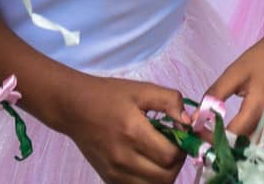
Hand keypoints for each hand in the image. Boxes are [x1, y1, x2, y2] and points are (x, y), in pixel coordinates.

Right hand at [56, 74, 188, 183]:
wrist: (73, 108)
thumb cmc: (109, 96)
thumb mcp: (142, 89)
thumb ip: (170, 101)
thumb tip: (189, 122)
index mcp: (133, 132)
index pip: (171, 156)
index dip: (183, 148)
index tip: (181, 136)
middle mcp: (123, 157)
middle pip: (165, 177)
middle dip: (176, 163)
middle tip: (173, 146)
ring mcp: (114, 172)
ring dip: (164, 174)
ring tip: (161, 155)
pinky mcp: (108, 179)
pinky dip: (149, 180)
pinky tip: (147, 163)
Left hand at [200, 38, 263, 136]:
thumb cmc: (259, 59)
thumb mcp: (233, 74)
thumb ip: (214, 95)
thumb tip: (196, 116)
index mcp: (257, 110)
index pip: (231, 136)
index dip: (211, 137)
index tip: (196, 130)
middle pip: (240, 145)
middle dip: (219, 144)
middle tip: (202, 133)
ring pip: (248, 144)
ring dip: (229, 143)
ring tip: (212, 131)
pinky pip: (254, 137)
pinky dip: (240, 138)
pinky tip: (228, 129)